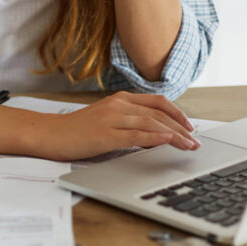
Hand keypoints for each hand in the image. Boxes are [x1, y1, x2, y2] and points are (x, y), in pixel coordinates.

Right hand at [38, 91, 199, 160]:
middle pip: (158, 113)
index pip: (157, 102)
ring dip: (175, 135)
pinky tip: (168, 141)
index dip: (177, 112)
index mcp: (119, 99)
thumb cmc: (77, 129)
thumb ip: (128, 121)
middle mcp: (118, 105)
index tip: (190, 126)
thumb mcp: (106, 119)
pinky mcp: (105, 134)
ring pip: (151, 123)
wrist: (50, 133)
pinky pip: (136, 134)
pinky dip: (155, 137)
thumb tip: (155, 133)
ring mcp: (112, 118)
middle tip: (196, 141)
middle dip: (182, 127)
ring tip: (189, 146)